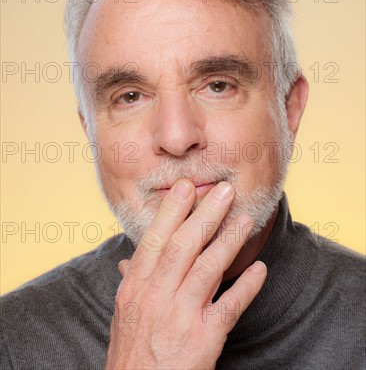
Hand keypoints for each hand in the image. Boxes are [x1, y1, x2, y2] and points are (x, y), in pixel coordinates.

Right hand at [105, 180, 266, 369]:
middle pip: (183, 246)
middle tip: (224, 190)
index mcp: (136, 287)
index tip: (187, 186)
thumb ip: (132, 282)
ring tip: (246, 219)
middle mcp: (156, 297)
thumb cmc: (132, 352)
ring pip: (207, 269)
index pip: (156, 240)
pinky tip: (260, 270)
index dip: (172, 211)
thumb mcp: (124, 314)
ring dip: (229, 241)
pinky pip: (229, 306)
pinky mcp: (204, 339)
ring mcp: (180, 317)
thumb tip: (128, 259)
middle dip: (205, 215)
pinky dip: (247, 287)